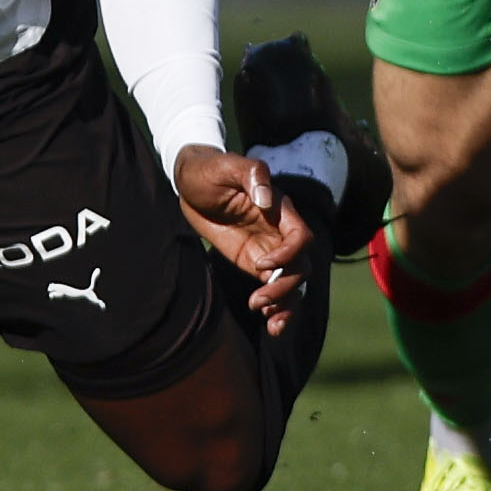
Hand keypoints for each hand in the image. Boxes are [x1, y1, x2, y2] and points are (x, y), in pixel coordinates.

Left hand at [172, 143, 318, 335]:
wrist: (189, 182)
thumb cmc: (209, 169)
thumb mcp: (227, 166)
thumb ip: (252, 175)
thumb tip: (266, 199)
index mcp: (279, 210)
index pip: (300, 238)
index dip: (287, 255)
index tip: (260, 265)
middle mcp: (279, 231)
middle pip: (300, 266)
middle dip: (283, 288)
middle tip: (255, 302)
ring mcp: (268, 249)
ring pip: (292, 281)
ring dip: (286, 304)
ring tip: (268, 322)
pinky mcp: (253, 262)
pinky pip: (274, 286)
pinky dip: (277, 307)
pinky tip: (269, 324)